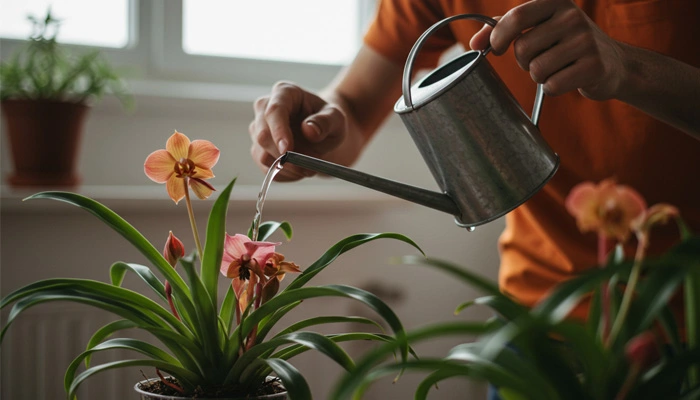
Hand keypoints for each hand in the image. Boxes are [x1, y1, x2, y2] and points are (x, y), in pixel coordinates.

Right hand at [249, 81, 347, 180]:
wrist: (321, 132)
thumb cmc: (328, 120)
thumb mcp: (336, 118)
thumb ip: (325, 122)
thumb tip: (309, 130)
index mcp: (284, 93)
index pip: (274, 111)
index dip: (278, 131)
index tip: (287, 150)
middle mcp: (264, 108)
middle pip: (262, 135)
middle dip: (283, 156)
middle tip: (307, 168)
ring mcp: (258, 129)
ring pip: (262, 155)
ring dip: (286, 168)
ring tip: (308, 168)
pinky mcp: (259, 149)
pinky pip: (266, 168)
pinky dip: (284, 174)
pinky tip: (299, 169)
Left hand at [469, 0, 624, 99]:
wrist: (613, 63)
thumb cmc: (565, 44)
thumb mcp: (539, 27)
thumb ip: (503, 29)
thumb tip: (473, 44)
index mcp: (556, 2)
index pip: (516, 17)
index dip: (498, 37)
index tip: (496, 49)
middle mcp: (572, 17)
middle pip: (523, 48)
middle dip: (523, 61)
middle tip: (538, 59)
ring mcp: (586, 41)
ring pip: (536, 69)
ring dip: (539, 76)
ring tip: (556, 68)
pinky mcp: (594, 66)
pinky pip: (553, 85)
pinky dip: (553, 88)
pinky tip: (567, 79)